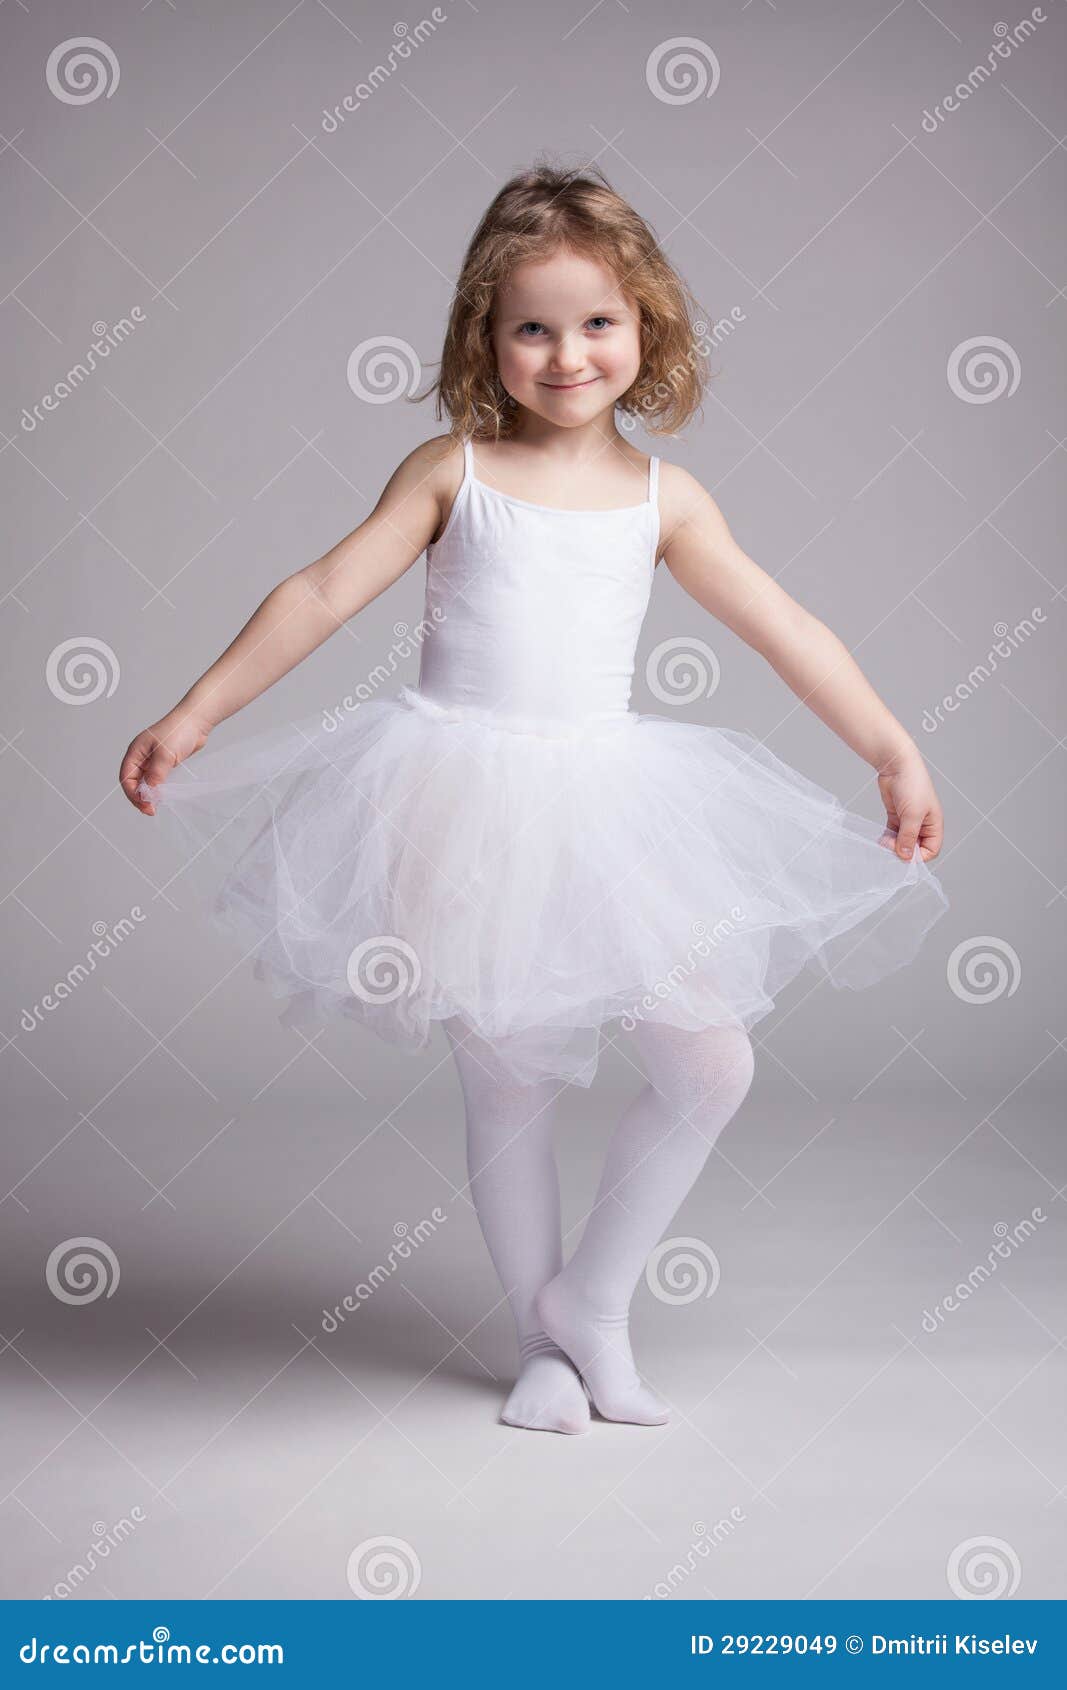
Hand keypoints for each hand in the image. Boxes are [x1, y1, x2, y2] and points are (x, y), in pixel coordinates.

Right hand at [119, 710, 211, 815]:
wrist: (197, 721)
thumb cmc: (179, 731)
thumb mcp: (165, 754)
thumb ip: (157, 774)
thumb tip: (150, 792)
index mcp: (135, 752)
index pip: (126, 777)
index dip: (132, 793)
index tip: (144, 804)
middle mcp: (142, 757)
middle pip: (134, 782)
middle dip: (140, 797)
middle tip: (151, 810)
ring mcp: (153, 760)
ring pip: (146, 782)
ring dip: (150, 794)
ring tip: (156, 806)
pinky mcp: (165, 763)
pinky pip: (158, 780)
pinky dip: (159, 789)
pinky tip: (164, 797)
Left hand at [876, 747, 943, 862]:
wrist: (897, 765)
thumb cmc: (912, 785)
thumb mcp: (912, 814)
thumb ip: (908, 837)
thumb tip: (905, 856)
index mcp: (934, 825)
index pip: (931, 850)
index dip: (919, 857)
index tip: (904, 855)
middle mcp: (923, 825)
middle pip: (915, 848)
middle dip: (903, 851)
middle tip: (890, 847)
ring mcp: (909, 821)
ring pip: (902, 842)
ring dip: (893, 845)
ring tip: (884, 842)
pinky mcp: (896, 816)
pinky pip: (893, 834)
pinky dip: (887, 838)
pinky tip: (880, 838)